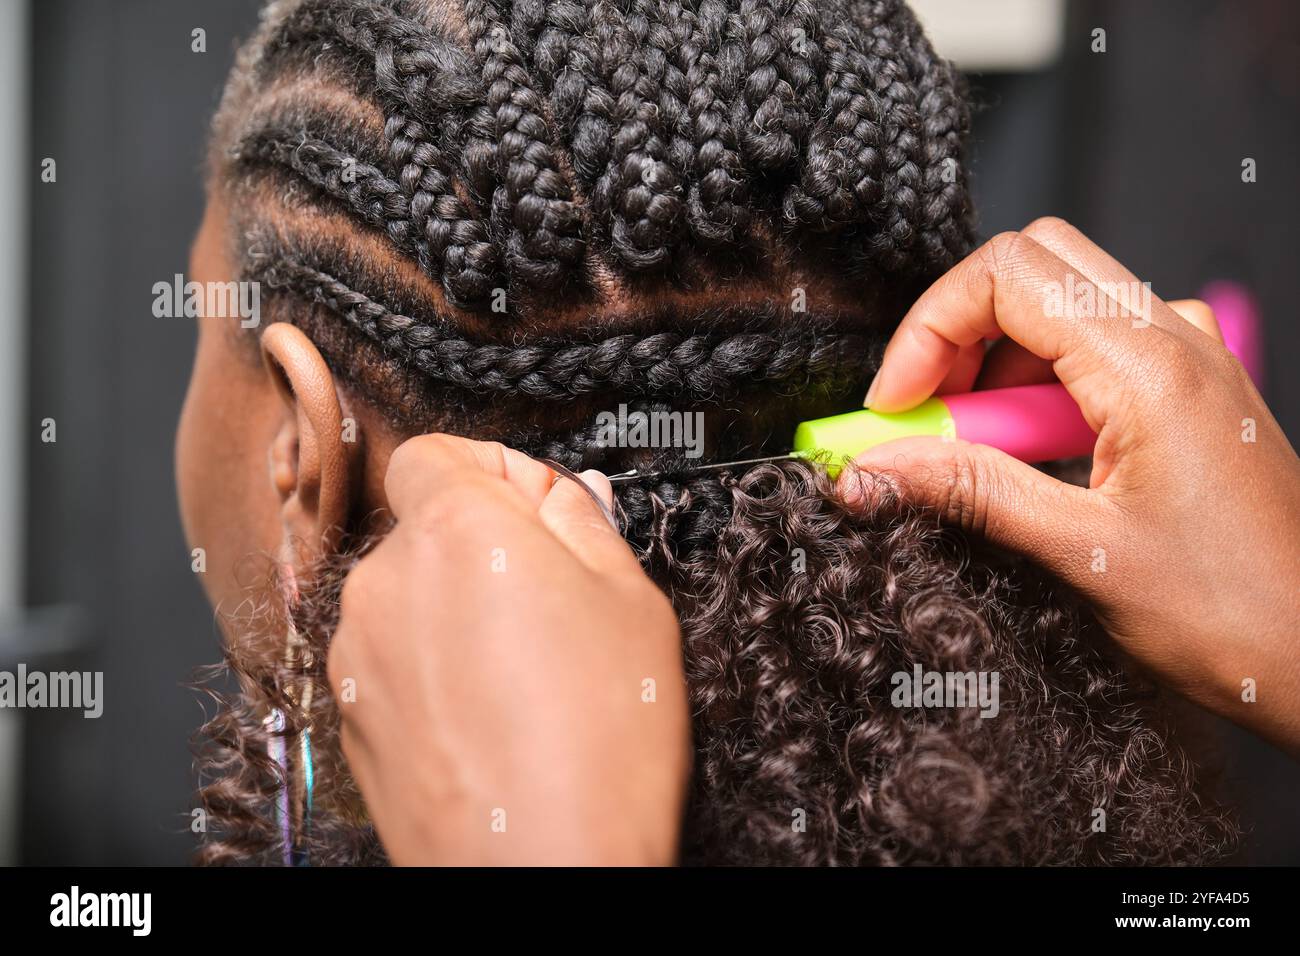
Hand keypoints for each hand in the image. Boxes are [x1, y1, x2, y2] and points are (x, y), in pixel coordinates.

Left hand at [328, 435, 688, 863]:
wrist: (540, 872)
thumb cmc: (599, 745)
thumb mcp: (633, 603)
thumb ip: (585, 523)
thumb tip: (563, 494)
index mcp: (455, 531)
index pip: (435, 452)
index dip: (492, 470)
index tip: (538, 510)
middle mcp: (385, 581)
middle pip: (426, 526)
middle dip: (484, 547)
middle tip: (555, 601)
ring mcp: (359, 653)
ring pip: (410, 596)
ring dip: (458, 610)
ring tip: (528, 674)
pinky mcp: (349, 714)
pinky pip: (394, 658)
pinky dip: (434, 668)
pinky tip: (492, 715)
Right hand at [842, 217, 1299, 754]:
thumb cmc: (1236, 613)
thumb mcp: (1080, 553)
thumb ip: (968, 492)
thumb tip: (873, 467)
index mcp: (1150, 367)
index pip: (1007, 276)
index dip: (927, 331)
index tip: (893, 408)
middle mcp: (1176, 340)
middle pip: (1034, 266)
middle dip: (957, 331)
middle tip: (921, 413)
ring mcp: (1188, 360)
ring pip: (1061, 303)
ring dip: (996, 364)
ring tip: (970, 452)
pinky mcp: (1188, 392)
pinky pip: (1094, 350)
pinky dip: (1037, 387)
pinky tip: (1026, 457)